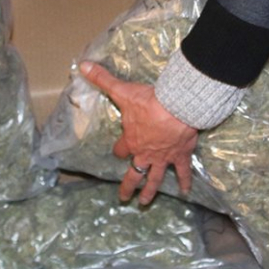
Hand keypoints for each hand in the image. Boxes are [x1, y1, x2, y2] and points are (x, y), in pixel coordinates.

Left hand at [80, 61, 198, 204]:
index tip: (117, 153)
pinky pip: (182, 171)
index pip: (121, 149)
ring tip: (145, 202)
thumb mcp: (122, 90)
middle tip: (125, 198)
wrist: (176, 108)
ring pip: (155, 178)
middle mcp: (145, 153)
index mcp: (131, 140)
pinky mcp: (180, 155)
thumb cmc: (148, 102)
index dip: (119, 150)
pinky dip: (184, 181)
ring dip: (150, 191)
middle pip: (134, 173)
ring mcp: (162, 157)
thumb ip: (103, 79)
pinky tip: (185, 192)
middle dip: (129, 186)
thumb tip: (83, 66)